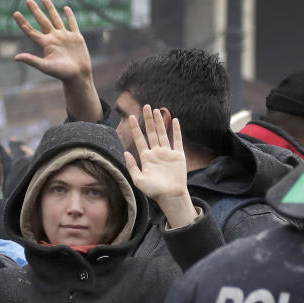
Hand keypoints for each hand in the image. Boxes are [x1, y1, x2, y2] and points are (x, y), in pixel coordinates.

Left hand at [13, 0, 91, 82]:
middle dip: (35, 10)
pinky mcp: (76, 37)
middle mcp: (54, 38)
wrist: (78, 76)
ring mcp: (65, 37)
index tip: (15, 13)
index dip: (23, 22)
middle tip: (28, 0)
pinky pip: (72, 23)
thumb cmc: (62, 73)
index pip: (31, 31)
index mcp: (46, 44)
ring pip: (56, 19)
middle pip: (42, 21)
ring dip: (50, 9)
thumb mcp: (45, 66)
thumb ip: (31, 60)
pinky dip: (69, 15)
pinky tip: (66, 8)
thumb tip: (15, 58)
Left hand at [125, 105, 198, 227]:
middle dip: (147, 120)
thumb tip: (125, 153)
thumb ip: (132, 166)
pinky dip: (177, 130)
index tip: (130, 117)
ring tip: (156, 110)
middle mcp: (156, 153)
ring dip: (159, 122)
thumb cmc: (154, 191)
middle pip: (151, 132)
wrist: (171, 196)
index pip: (139, 139)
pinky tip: (175, 120)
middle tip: (145, 106)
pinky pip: (178, 140)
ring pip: (163, 133)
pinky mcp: (178, 155)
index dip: (135, 128)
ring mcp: (167, 153)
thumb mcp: (138, 180)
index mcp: (146, 158)